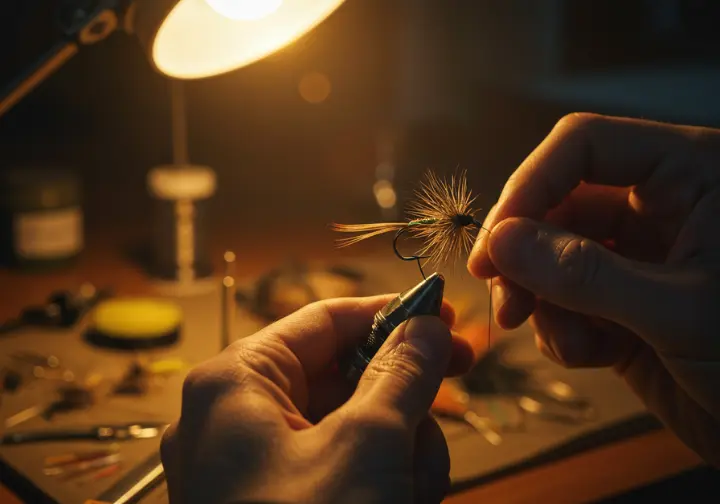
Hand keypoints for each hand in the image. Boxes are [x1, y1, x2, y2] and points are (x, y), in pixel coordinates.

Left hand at [161, 295, 473, 503]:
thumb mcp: (370, 444)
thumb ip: (402, 373)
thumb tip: (427, 328)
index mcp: (235, 385)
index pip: (322, 321)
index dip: (388, 314)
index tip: (443, 317)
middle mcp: (234, 420)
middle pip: (339, 375)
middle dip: (400, 392)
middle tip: (452, 384)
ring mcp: (252, 468)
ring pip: (348, 425)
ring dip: (398, 446)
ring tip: (414, 485)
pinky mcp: (274, 503)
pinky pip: (338, 468)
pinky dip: (379, 478)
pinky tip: (402, 500)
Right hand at [468, 113, 719, 464]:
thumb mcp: (680, 312)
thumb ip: (586, 274)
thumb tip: (499, 243)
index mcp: (691, 174)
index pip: (586, 146)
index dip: (531, 185)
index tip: (494, 242)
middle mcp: (660, 206)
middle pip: (557, 205)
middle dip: (525, 257)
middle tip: (505, 303)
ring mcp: (638, 257)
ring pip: (551, 258)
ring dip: (542, 301)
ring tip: (565, 342)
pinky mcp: (623, 305)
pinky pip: (565, 302)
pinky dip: (564, 331)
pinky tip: (593, 357)